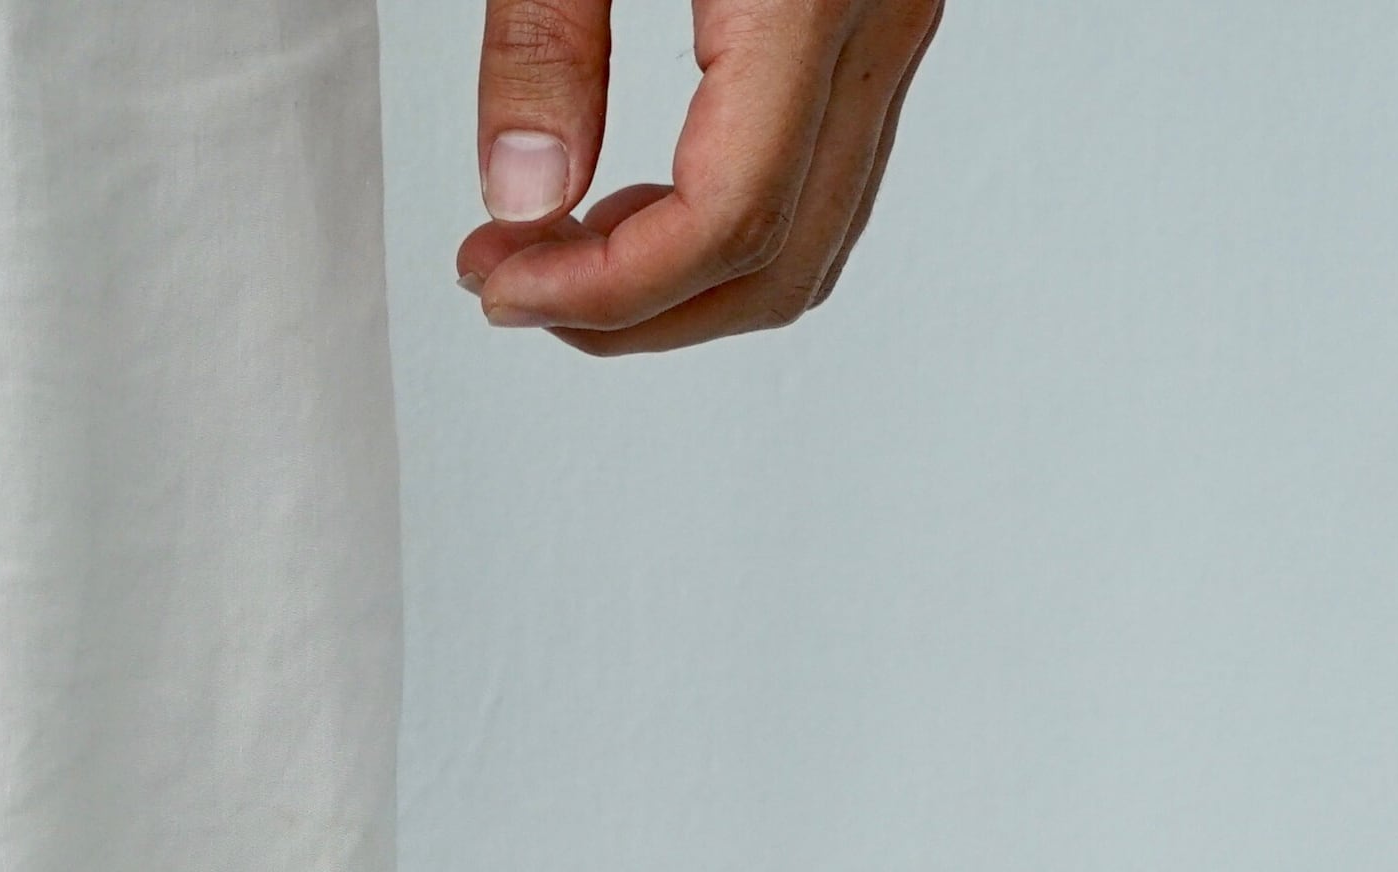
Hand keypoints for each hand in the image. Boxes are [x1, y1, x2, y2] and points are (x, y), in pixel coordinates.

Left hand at [463, 0, 942, 353]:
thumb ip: (546, 42)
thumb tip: (524, 199)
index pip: (728, 219)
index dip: (602, 292)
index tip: (500, 284)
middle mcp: (882, 16)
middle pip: (777, 264)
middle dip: (630, 314)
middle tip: (509, 284)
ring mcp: (896, 22)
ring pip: (811, 239)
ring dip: (677, 285)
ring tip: (552, 247)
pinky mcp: (881, 17)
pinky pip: (820, 178)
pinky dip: (723, 226)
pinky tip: (630, 197)